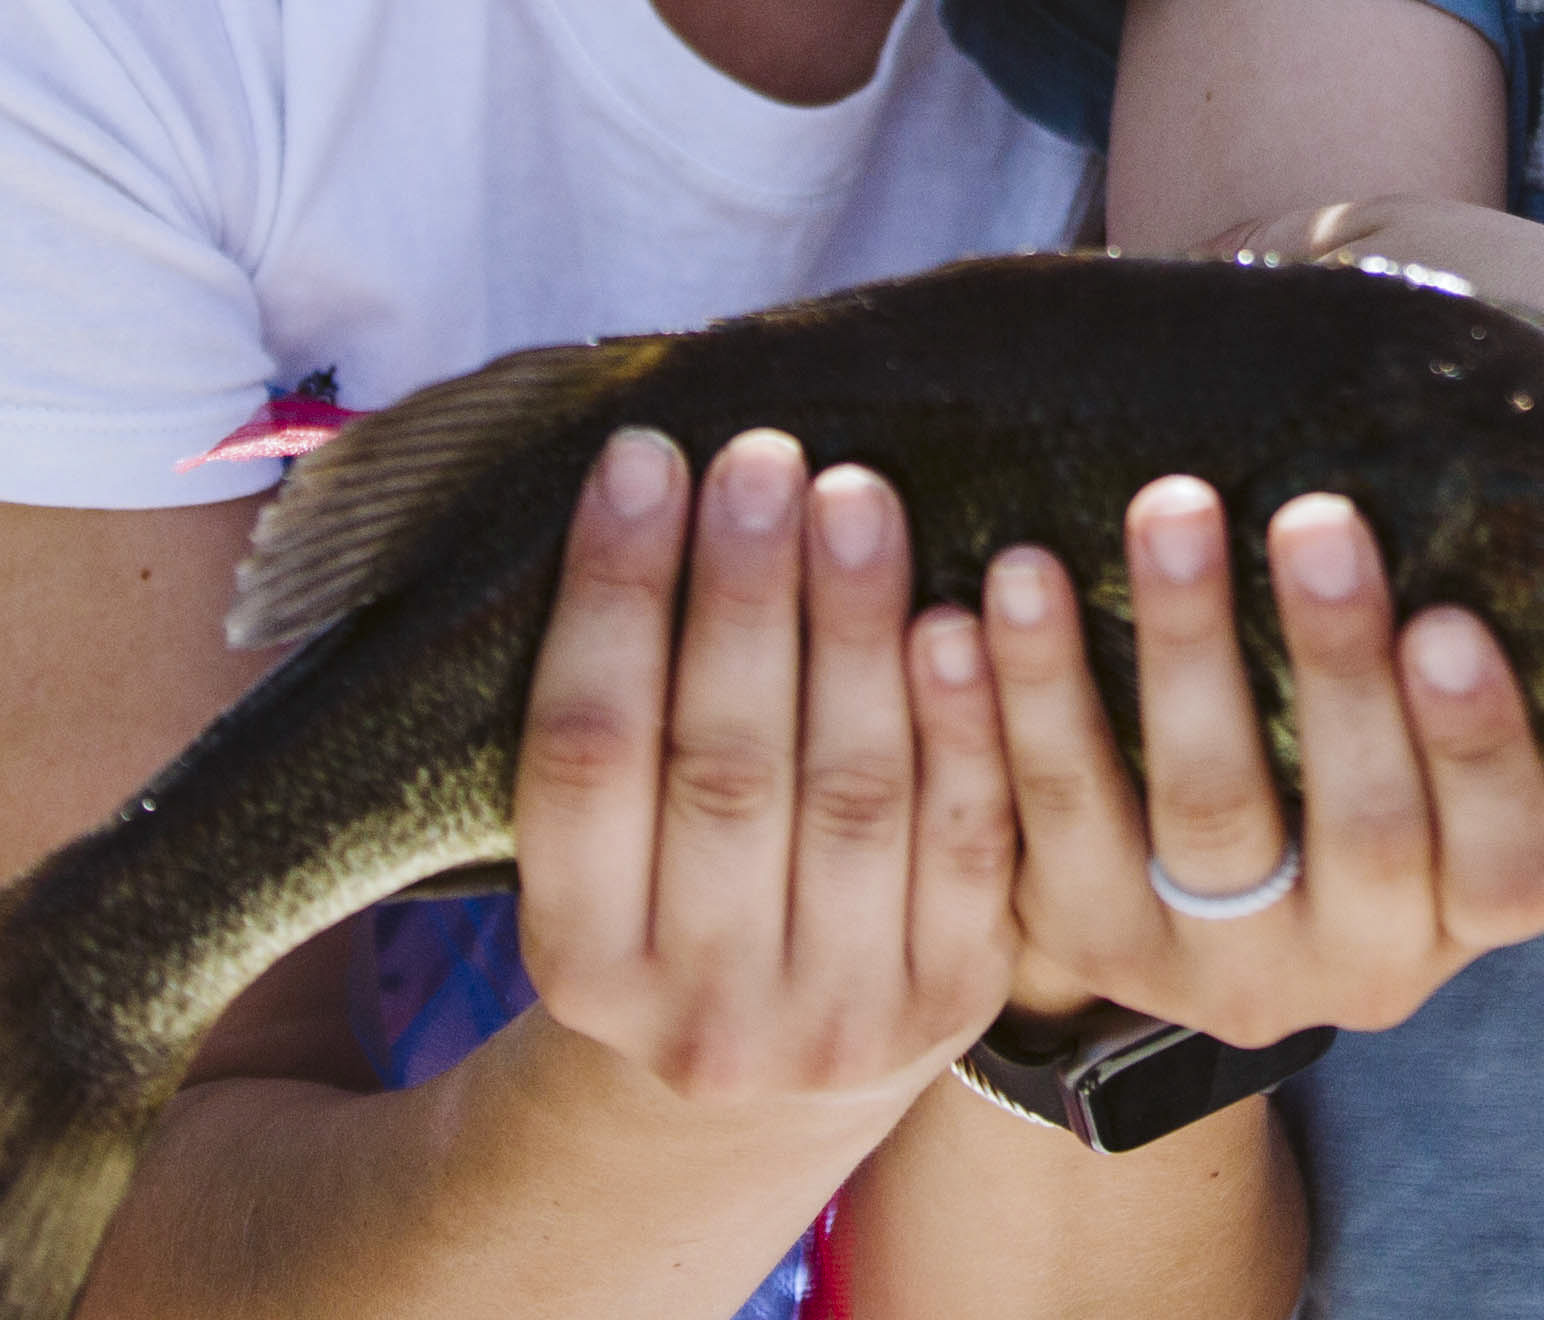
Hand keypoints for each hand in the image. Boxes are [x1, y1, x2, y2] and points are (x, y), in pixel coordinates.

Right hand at [513, 429, 1018, 1127]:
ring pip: (852, 794)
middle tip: (764, 457)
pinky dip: (964, 721)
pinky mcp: (954, 997)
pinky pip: (965, 838)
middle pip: (723, 771)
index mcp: (577, 968)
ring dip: (855, 629)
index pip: (584, 758)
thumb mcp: (596, 861)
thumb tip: (623, 483)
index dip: (612, 598)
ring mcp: (837, 1017)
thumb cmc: (672, 900)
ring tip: (856, 495)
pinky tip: (959, 609)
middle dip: (744, 597)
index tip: (644, 458)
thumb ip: (595, 715)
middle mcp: (701, 1014)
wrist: (776, 1086)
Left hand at [989, 477, 1543, 1041]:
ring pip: (1201, 815)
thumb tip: (1471, 471)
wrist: (1204, 895)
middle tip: (1313, 520)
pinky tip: (995, 597)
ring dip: (1185, 650)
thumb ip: (1452, 653)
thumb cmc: (1362, 746)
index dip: (1480, 751)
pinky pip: (1043, 819)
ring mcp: (1221, 967)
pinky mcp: (1090, 938)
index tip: (1446, 621)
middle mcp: (1362, 966)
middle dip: (1336, 665)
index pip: (1508, 863)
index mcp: (1473, 911)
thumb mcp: (1438, 736)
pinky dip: (1016, 702)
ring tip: (1166, 513)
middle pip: (1362, 831)